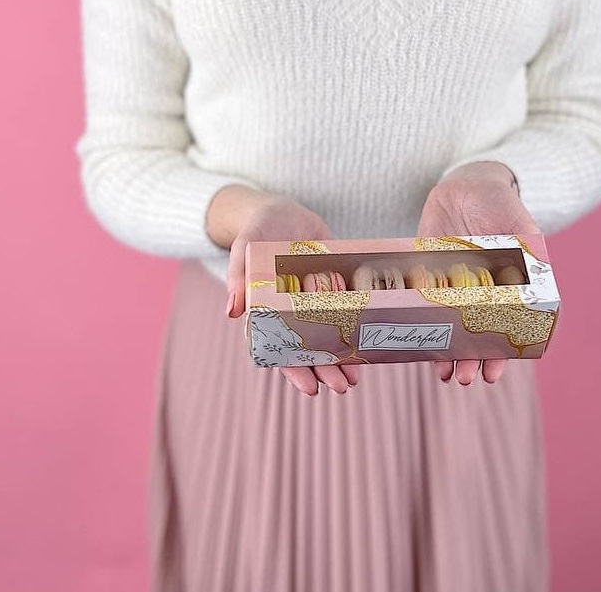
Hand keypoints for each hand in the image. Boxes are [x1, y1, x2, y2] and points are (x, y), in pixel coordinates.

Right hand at [207, 185, 359, 395]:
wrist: (284, 212)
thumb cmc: (257, 229)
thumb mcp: (245, 247)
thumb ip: (239, 276)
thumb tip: (231, 310)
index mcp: (268, 312)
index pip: (280, 349)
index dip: (294, 370)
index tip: (310, 389)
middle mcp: (293, 313)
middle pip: (308, 350)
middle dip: (325, 371)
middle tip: (342, 388)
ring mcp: (316, 303)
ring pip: (329, 337)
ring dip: (342, 359)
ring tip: (355, 378)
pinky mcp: (335, 289)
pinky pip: (348, 313)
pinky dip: (357, 329)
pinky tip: (369, 344)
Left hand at [417, 161, 539, 384]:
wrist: (464, 185)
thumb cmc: (500, 205)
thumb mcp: (520, 226)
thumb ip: (529, 252)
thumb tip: (539, 281)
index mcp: (508, 290)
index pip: (507, 331)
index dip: (503, 354)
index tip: (495, 371)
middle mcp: (480, 295)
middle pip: (476, 336)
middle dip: (472, 359)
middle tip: (467, 378)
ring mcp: (452, 288)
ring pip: (449, 329)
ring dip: (447, 353)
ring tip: (445, 374)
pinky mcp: (426, 277)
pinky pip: (421, 307)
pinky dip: (418, 325)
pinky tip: (415, 343)